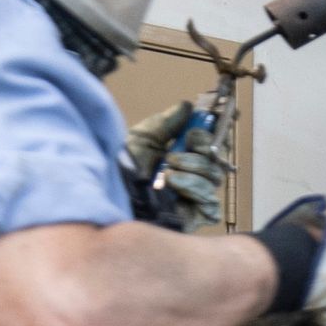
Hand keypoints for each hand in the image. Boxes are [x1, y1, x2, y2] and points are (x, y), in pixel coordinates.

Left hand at [124, 97, 230, 228]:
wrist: (107, 191)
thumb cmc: (121, 168)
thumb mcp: (144, 137)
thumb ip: (168, 122)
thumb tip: (188, 107)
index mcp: (184, 158)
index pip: (214, 147)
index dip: (212, 136)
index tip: (196, 129)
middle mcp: (192, 178)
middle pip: (217, 163)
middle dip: (202, 152)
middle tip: (180, 148)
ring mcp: (194, 200)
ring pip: (213, 181)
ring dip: (193, 168)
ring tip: (168, 167)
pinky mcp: (193, 218)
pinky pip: (210, 204)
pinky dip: (195, 189)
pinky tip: (172, 183)